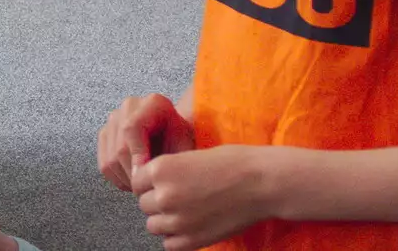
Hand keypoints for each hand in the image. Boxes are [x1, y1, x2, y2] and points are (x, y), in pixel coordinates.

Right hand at [98, 93, 195, 190]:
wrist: (176, 143)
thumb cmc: (182, 146)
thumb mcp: (183, 150)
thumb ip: (166, 161)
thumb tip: (139, 174)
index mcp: (153, 103)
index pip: (132, 128)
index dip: (137, 155)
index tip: (145, 176)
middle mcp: (130, 106)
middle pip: (120, 147)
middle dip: (133, 174)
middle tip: (148, 188)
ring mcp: (115, 119)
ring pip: (111, 159)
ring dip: (126, 179)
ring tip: (144, 185)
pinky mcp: (106, 134)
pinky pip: (104, 164)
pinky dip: (118, 179)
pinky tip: (135, 180)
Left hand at [132, 144, 273, 250]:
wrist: (261, 183)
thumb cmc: (231, 163)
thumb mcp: (190, 156)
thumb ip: (168, 171)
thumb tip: (154, 183)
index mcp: (160, 169)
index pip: (137, 182)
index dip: (149, 183)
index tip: (161, 184)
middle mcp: (164, 195)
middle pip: (144, 204)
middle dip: (157, 201)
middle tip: (178, 197)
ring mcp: (177, 220)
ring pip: (153, 225)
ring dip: (165, 220)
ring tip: (185, 212)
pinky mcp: (192, 240)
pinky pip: (169, 244)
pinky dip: (177, 238)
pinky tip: (192, 226)